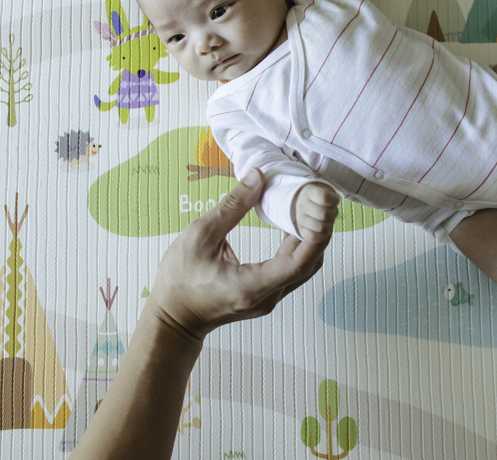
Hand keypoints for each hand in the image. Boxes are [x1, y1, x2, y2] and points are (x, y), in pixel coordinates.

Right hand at [147, 169, 329, 343]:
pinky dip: (297, 249)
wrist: (172, 318)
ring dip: (310, 240)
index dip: (317, 236)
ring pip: (303, 269)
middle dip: (319, 232)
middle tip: (321, 201)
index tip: (323, 209)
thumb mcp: (200, 236)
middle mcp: (267, 297)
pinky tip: (292, 227)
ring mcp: (268, 299)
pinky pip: (291, 271)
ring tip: (309, 209)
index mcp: (251, 286)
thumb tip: (257, 178)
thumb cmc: (179, 281)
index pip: (299, 263)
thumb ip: (232, 206)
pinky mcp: (265, 296)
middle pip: (309, 264)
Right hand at [291, 182, 339, 243]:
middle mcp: (302, 205)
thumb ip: (332, 197)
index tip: (334, 199)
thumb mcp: (324, 190)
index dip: (334, 200)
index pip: (325, 197)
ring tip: (328, 220)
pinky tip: (325, 230)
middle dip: (333, 213)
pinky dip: (323, 235)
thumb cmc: (318, 198)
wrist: (302, 202)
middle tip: (332, 210)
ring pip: (321, 227)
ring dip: (329, 224)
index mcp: (309, 192)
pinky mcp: (301, 230)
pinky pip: (313, 237)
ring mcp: (300, 219)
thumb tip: (336, 201)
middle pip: (325, 214)